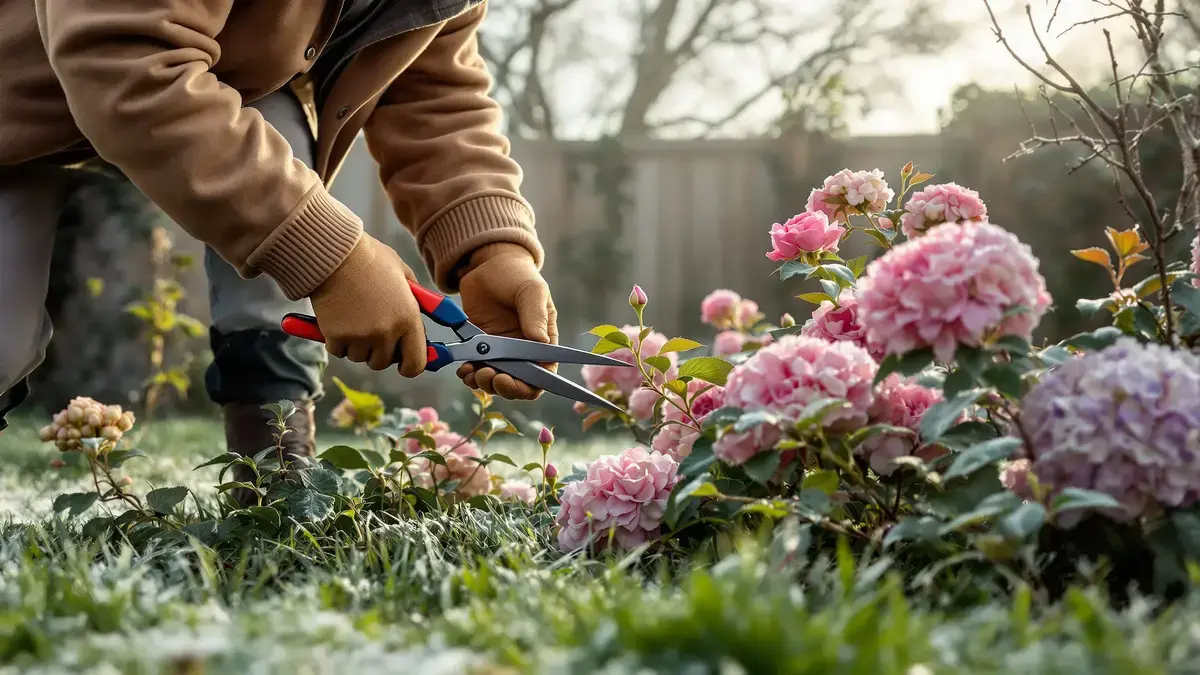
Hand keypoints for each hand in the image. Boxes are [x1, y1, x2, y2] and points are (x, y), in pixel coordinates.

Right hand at [309, 234, 428, 376]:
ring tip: (354, 319)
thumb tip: (420, 321)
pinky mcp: (336, 337)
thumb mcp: (404, 274)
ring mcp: (361, 337)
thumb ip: (415, 300)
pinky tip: (338, 319)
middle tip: (372, 329)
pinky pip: (339, 351)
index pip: (415, 364)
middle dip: (378, 350)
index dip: (409, 365)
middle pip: (383, 362)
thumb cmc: (370, 259)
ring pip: (359, 358)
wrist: (335, 253)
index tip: (402, 360)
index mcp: (409, 319)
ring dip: (357, 345)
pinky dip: (337, 340)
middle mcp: (387, 332)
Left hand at [455, 243, 557, 399]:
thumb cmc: (517, 276)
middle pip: (518, 385)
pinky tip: (464, 368)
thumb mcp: (531, 290)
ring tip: (472, 371)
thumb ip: (535, 315)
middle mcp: (523, 353)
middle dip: (502, 387)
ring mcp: (500, 353)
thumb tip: (541, 341)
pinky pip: (476, 371)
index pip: (542, 376)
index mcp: (543, 343)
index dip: (528, 386)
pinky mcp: (479, 349)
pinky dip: (469, 375)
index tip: (509, 379)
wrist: (488, 265)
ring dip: (483, 383)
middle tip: (487, 375)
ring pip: (495, 382)